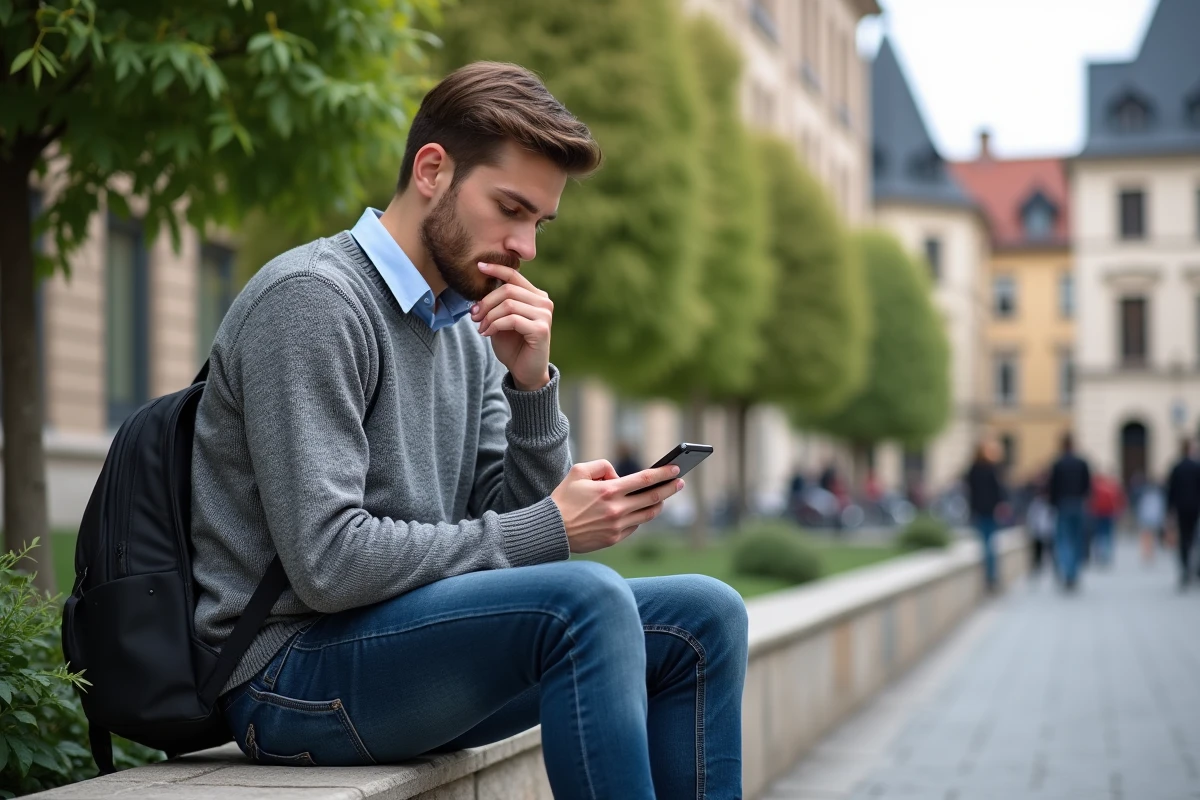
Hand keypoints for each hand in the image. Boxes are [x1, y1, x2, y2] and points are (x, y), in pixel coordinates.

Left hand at [471, 262, 551, 390]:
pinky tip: (487, 334)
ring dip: (489, 316)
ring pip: (508, 304)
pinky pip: (511, 320)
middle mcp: (544, 302)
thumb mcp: (501, 319)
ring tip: (481, 328)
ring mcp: (545, 315)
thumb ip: (496, 303)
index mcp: (536, 296)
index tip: (478, 266)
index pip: (515, 275)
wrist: (525, 371)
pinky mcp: (541, 329)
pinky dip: (494, 326)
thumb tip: (480, 287)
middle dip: (486, 302)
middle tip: (474, 316)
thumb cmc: (513, 345)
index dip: (496, 269)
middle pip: (508, 290)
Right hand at [550, 461, 685, 552]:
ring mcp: (617, 526)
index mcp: (609, 490)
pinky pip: (635, 526)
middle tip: (679, 482)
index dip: (663, 474)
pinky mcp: (614, 539)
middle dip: (670, 488)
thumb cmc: (564, 498)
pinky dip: (641, 517)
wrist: (552, 529)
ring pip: (647, 514)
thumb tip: (619, 476)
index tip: (675, 470)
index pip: (644, 480)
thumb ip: (602, 466)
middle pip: (653, 497)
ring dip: (659, 504)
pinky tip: (643, 510)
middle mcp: (617, 509)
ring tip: (663, 497)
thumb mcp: (578, 472)